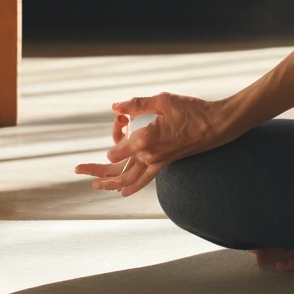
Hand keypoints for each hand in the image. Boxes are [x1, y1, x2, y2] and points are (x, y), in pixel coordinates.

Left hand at [74, 92, 235, 197]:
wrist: (216, 126)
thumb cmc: (192, 110)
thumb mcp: (163, 100)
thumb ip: (137, 104)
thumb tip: (115, 107)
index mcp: (146, 139)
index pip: (116, 149)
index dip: (114, 133)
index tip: (122, 121)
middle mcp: (149, 155)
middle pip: (116, 169)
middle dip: (95, 171)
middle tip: (77, 170)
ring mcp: (157, 163)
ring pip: (128, 179)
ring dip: (109, 183)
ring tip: (94, 184)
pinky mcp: (164, 165)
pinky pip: (144, 180)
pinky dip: (131, 187)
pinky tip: (122, 192)